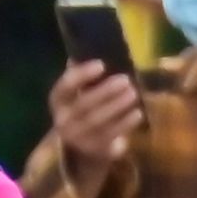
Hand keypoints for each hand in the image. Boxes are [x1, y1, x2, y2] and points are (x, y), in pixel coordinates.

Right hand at [45, 58, 144, 178]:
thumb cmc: (84, 111)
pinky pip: (112, 134)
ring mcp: (78, 136)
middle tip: (125, 79)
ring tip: (134, 93)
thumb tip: (90, 48)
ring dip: (118, 105)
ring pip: (99, 120)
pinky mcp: (95, 148)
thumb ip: (84, 76)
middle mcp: (63, 120)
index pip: (64, 87)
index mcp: (58, 101)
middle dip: (106, 91)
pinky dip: (126, 123)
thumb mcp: (79, 94)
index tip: (101, 64)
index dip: (81, 75)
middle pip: (84, 104)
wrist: (84, 148)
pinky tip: (138, 112)